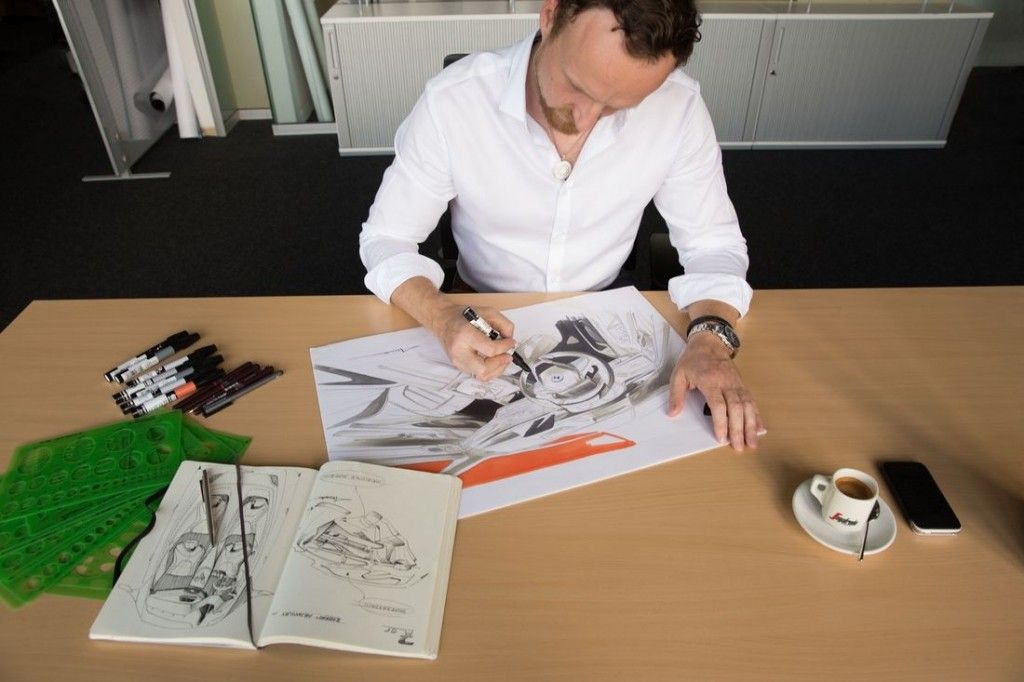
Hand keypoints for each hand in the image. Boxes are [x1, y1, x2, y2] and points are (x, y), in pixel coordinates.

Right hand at [427, 302, 516, 380]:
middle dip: (500, 364)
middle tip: (507, 356)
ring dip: (496, 369)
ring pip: (481, 376)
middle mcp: (459, 350)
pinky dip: (489, 370)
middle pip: (484, 369)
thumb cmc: (461, 316)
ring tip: (501, 359)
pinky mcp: (458, 366)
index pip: (490, 349)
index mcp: (465, 335)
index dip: (505, 347)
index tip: (511, 342)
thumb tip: (510, 337)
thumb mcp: (486, 311)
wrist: (442, 320)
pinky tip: (492, 361)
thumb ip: (502, 323)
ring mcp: (457, 360)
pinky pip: (477, 375)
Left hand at [668, 333, 763, 450]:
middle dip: (739, 429)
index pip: (718, 405)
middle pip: (736, 408)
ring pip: (748, 406)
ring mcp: (736, 384)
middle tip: (739, 447)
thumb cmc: (693, 360)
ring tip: (753, 442)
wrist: (710, 343)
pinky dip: (756, 415)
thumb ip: (676, 395)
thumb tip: (673, 413)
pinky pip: (751, 401)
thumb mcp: (678, 374)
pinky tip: (759, 428)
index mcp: (710, 381)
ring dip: (751, 425)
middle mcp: (726, 383)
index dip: (721, 422)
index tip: (721, 438)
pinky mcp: (742, 385)